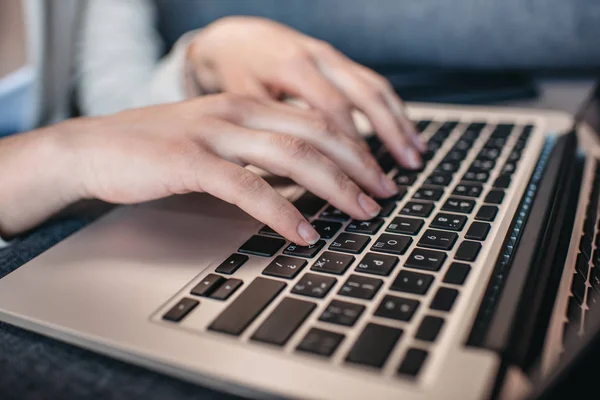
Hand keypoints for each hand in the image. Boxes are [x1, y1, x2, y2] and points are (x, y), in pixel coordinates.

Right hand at [34, 94, 398, 245]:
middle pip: (316, 134)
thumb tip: (302, 177)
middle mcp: (237, 111)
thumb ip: (257, 150)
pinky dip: (283, 211)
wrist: (93, 149)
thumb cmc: (157, 150)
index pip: (317, 119)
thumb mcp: (216, 139)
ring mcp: (214, 133)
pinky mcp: (191, 161)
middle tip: (386, 193)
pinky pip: (249, 187)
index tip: (379, 174)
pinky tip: (304, 232)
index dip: (356, 147)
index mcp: (247, 104)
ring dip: (334, 187)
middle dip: (359, 166)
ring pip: (292, 156)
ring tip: (361, 212)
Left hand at [186, 16, 424, 169]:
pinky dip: (392, 109)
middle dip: (388, 136)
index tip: (361, 181)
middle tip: (403, 172)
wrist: (236, 37)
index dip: (349, 147)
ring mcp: (333, 58)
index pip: (332, 111)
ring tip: (416, 156)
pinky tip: (405, 131)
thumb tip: (293, 170)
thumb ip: (268, 126)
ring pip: (375, 88)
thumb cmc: (235, 71)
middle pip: (364, 98)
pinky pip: (372, 83)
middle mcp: (319, 59)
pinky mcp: (339, 62)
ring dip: (399, 122)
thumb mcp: (241, 97)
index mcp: (293, 68)